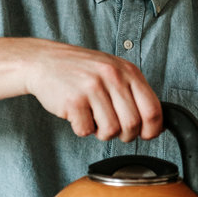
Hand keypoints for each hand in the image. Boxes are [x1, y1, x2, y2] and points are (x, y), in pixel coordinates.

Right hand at [21, 39, 162, 139]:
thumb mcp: (113, 70)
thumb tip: (153, 123)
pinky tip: (78, 116)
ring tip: (94, 121)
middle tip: (115, 130)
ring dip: (103, 133)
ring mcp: (93, 88)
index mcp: (128, 71)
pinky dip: (82, 129)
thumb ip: (133, 91)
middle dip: (126, 135)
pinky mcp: (74, 101)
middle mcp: (112, 77)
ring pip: (111, 130)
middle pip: (133, 124)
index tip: (146, 135)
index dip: (152, 129)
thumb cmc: (80, 70)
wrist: (44, 61)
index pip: (152, 108)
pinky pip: (86, 130)